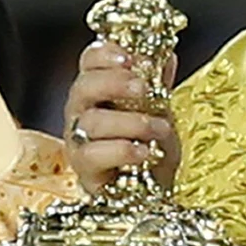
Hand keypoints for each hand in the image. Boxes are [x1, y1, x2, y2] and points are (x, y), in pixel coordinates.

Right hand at [64, 41, 180, 194]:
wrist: (153, 191)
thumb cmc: (150, 148)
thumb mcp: (160, 112)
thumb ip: (158, 85)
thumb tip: (167, 55)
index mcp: (98, 89)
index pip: (89, 61)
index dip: (105, 54)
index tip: (129, 58)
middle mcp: (81, 110)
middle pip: (84, 86)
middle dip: (114, 83)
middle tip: (142, 88)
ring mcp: (78, 139)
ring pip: (92, 121)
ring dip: (131, 122)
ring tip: (159, 129)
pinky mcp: (83, 168)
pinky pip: (93, 154)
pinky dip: (122, 150)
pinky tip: (144, 152)